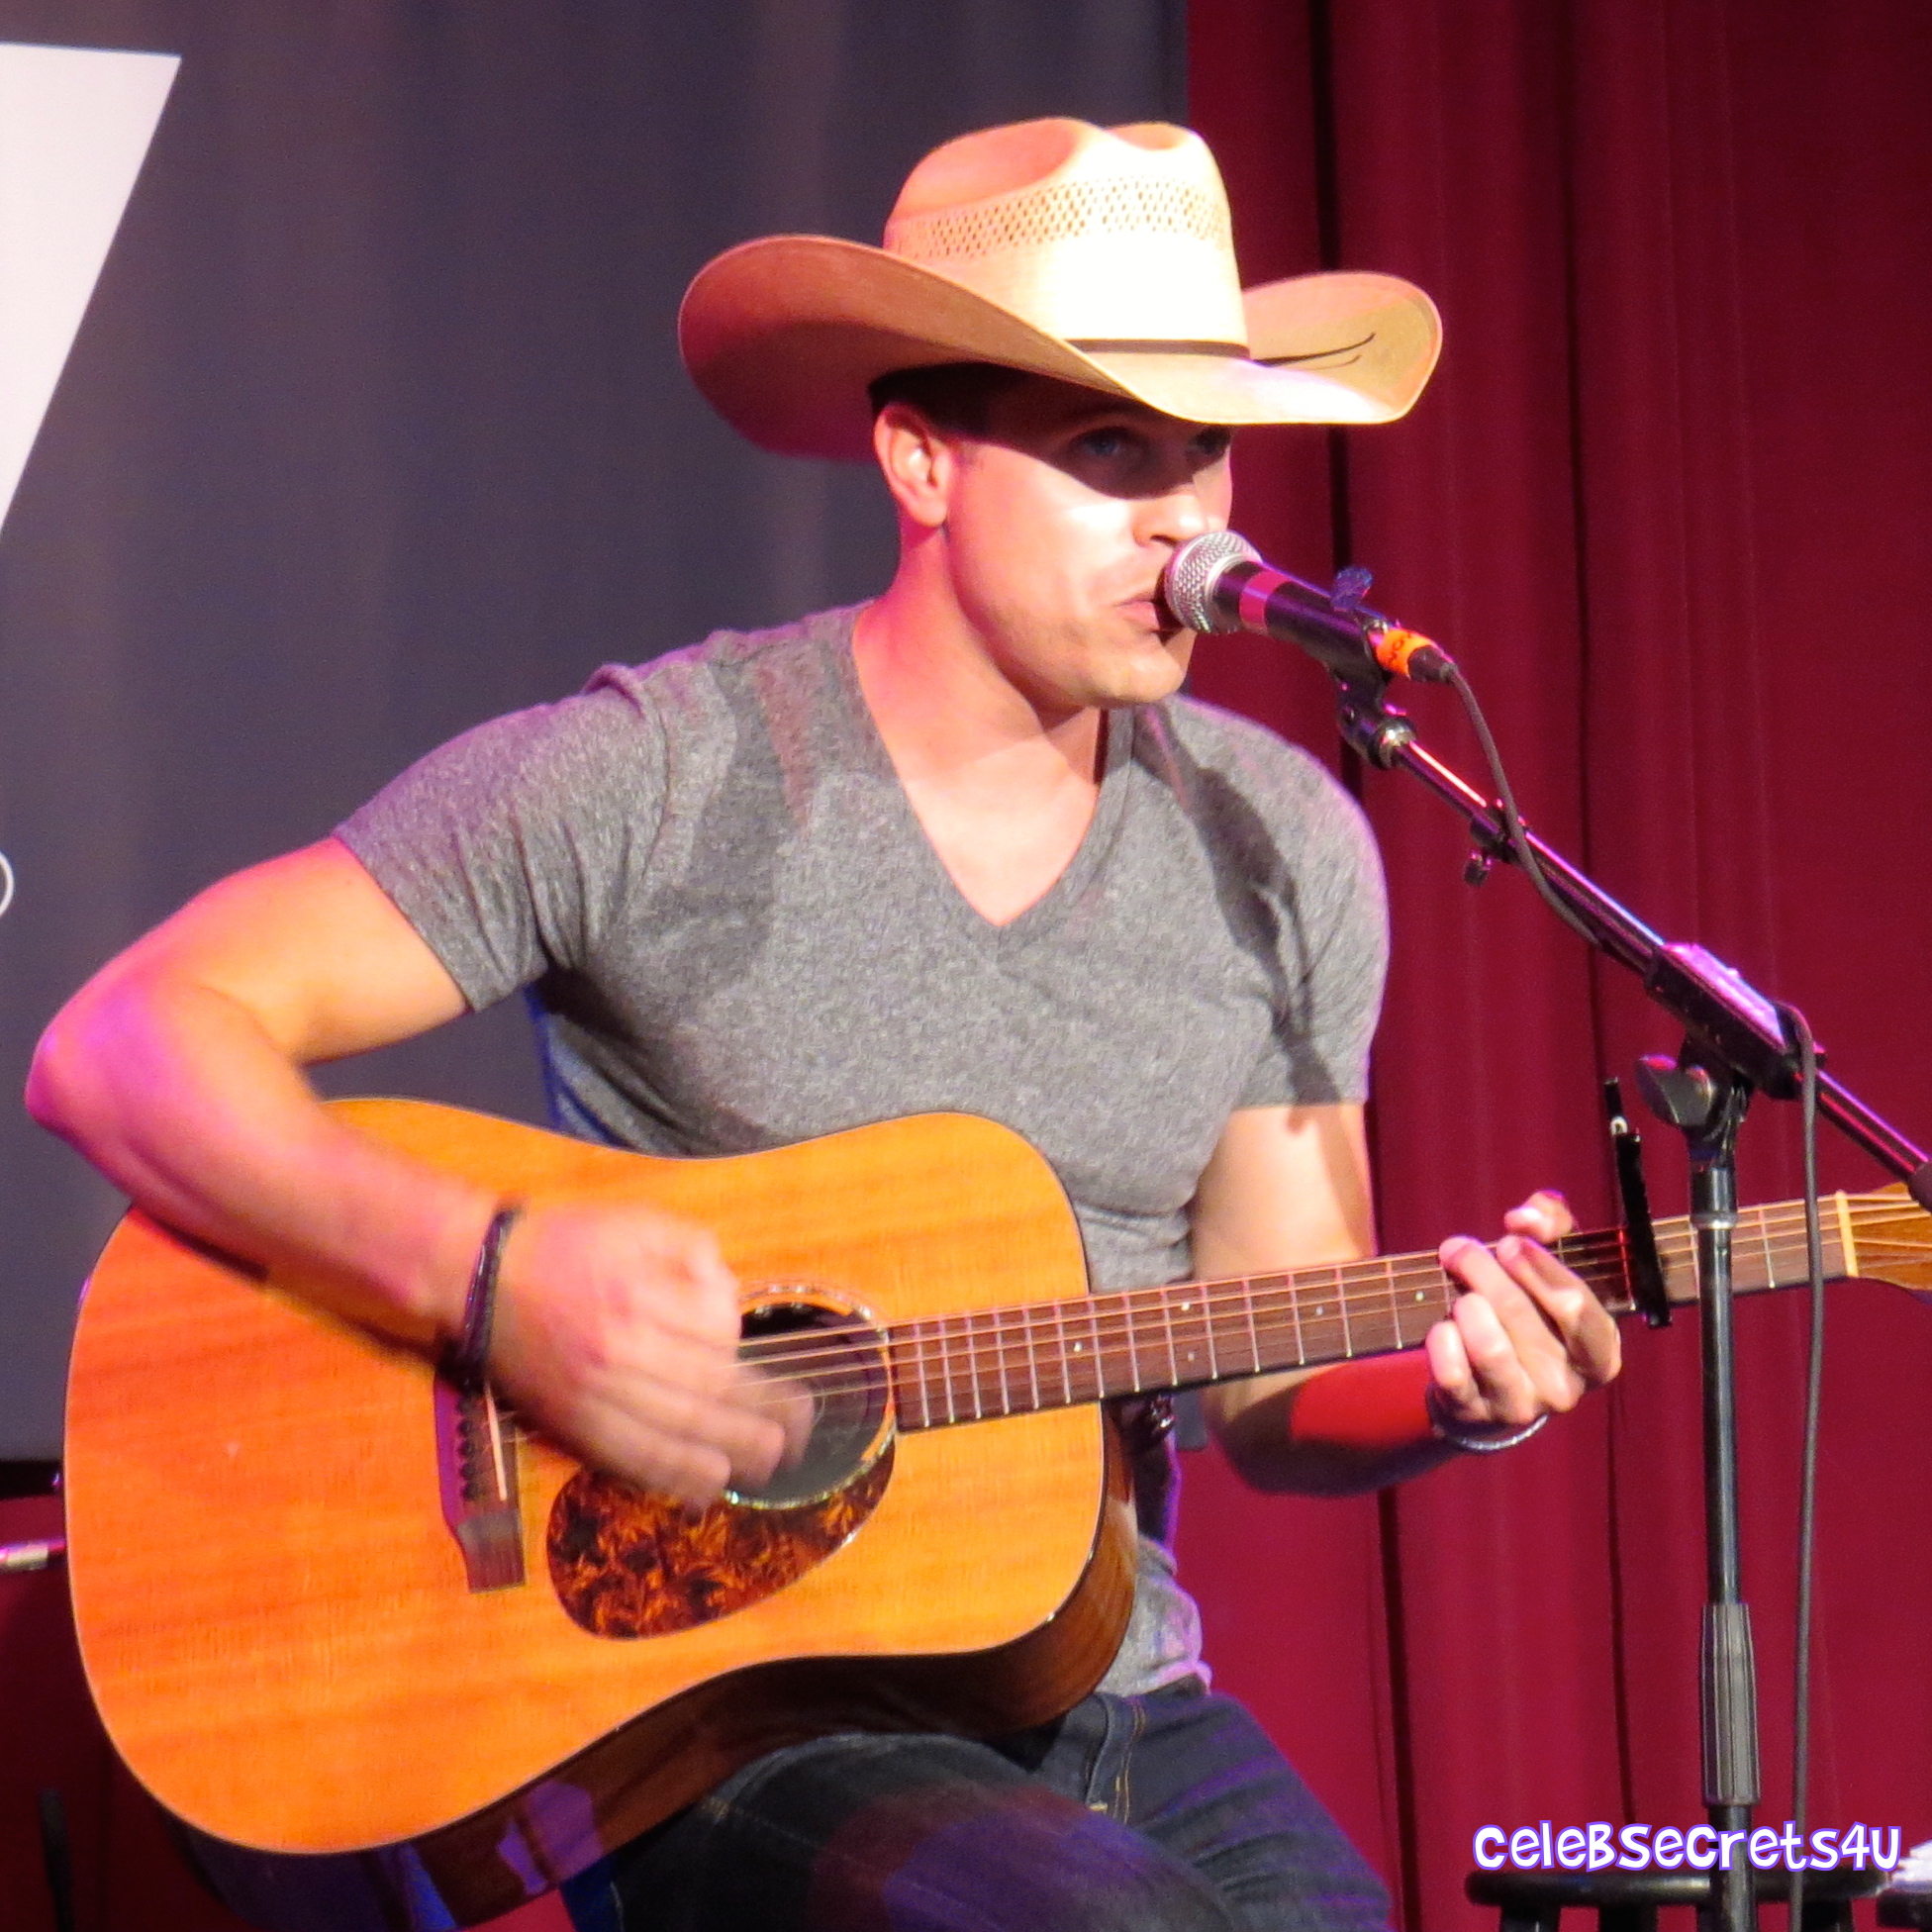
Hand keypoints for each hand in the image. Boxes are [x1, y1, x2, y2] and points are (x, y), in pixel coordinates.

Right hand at [485, 1201, 789, 1504]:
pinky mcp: (572, 1422)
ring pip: (675, 1435)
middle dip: (763, 1417)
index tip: (754, 1351)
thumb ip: (694, 1249)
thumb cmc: (566, 1243)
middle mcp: (620, 1350)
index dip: (743, 1346)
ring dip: (729, 1455)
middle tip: (800, 1434)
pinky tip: (703, 1489)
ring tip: (768, 1466)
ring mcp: (595, 1394)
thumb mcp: (638, 1220)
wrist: (479, 1274)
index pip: (718, 1335)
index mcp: (640, 1295)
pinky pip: (629, 1459)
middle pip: (709, 1393)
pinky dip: (671, 1478)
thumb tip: (730, 1297)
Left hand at [1425, 1190, 1620, 1431]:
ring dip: (1464, 1305)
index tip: (1508, 1239)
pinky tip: (1444, 1326)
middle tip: (1460, 1249)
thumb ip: (1551, 1223)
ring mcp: (1522, 1407)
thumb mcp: (1550, 1259)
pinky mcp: (1476, 1415)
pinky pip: (1452, 1373)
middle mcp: (1566, 1386)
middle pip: (1521, 1317)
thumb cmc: (1530, 1305)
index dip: (1541, 1269)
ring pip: (1488, 1347)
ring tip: (1459, 1292)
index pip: (1579, 1310)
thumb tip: (1526, 1216)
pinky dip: (1441, 1340)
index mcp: (1598, 1351)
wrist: (1490, 1380)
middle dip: (1483, 1271)